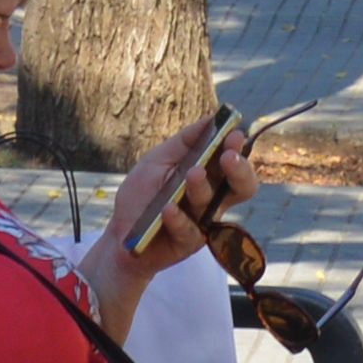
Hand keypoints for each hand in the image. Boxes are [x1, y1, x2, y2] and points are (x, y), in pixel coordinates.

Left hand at [101, 108, 241, 279]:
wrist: (119, 235)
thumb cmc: (141, 195)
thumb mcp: (158, 161)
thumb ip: (184, 142)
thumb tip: (211, 118)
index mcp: (209, 177)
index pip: (233, 162)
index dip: (238, 149)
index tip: (235, 135)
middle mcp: (212, 199)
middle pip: (243, 187)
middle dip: (240, 170)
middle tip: (229, 157)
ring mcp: (202, 222)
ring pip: (213, 205)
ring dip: (202, 187)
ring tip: (192, 173)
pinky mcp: (189, 243)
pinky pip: (190, 230)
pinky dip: (177, 218)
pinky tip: (167, 209)